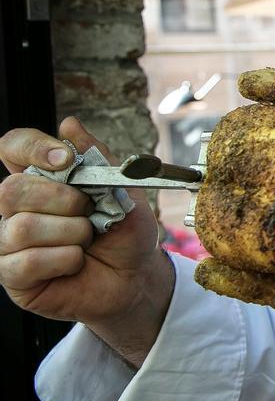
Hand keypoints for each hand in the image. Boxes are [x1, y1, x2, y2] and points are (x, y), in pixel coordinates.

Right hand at [0, 118, 172, 364]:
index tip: (66, 159)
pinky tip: (76, 262)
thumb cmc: (124, 230)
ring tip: (87, 239)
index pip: (11, 147)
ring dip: (71, 233)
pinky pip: (27, 261)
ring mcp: (9, 242)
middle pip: (11, 190)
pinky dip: (65, 259)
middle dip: (62, 200)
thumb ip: (97, 156)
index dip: (31, 147)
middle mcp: (16, 208)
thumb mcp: (123, 188)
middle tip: (89, 211)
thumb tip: (69, 124)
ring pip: (23, 227)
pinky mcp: (13, 276)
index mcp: (40, 179)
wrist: (135, 274)